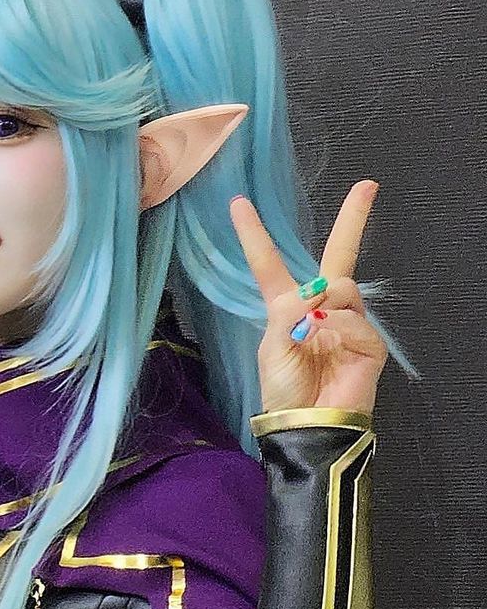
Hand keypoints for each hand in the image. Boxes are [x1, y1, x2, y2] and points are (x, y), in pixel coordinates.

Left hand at [230, 180, 387, 414]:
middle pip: (338, 255)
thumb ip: (289, 310)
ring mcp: (349, 322)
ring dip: (323, 303)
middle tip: (368, 186)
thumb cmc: (283, 389)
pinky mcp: (369, 341)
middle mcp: (321, 308)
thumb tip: (319, 292)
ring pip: (341, 284)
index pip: (270, 263)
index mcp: (288, 307)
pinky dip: (337, 327)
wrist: (306, 422)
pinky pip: (353, 317)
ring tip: (309, 334)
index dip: (254, 235)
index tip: (238, 203)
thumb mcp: (273, 343)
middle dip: (354, 219)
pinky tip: (328, 342)